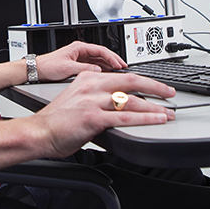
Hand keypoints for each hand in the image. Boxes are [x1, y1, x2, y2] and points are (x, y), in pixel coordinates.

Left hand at [35, 40, 126, 81]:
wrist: (37, 70)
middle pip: (101, 54)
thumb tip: (98, 70)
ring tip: (118, 72)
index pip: (100, 50)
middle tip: (123, 67)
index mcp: (78, 47)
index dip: (112, 57)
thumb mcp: (68, 68)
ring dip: (108, 65)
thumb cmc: (48, 65)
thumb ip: (84, 68)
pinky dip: (101, 70)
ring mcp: (79, 58)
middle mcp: (80, 51)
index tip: (119, 64)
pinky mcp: (77, 65)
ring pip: (98, 60)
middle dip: (113, 60)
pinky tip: (106, 75)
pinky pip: (93, 66)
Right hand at [35, 71, 173, 157]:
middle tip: (169, 92)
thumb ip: (96, 97)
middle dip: (155, 87)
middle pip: (131, 81)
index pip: (121, 76)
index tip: (155, 85)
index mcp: (88, 79)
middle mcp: (92, 86)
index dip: (142, 80)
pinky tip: (156, 120)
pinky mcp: (94, 118)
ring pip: (131, 100)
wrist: (39, 132)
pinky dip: (145, 118)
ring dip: (154, 107)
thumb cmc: (56, 121)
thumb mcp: (77, 98)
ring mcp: (93, 101)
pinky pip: (125, 117)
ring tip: (167, 112)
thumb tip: (116, 104)